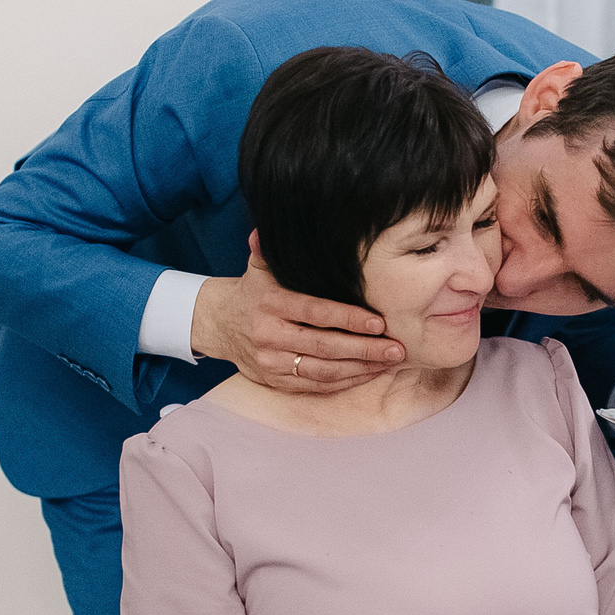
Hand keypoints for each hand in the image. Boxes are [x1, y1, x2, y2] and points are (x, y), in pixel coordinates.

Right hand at [191, 241, 404, 391]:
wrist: (218, 324)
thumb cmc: (252, 291)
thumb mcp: (259, 266)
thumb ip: (271, 249)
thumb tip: (268, 228)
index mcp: (270, 302)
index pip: (315, 312)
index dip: (348, 319)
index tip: (379, 323)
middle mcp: (270, 334)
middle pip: (324, 346)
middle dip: (364, 349)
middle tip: (396, 349)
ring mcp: (272, 362)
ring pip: (322, 371)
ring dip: (360, 369)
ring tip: (389, 362)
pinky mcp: (276, 381)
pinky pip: (316, 386)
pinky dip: (345, 382)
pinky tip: (367, 373)